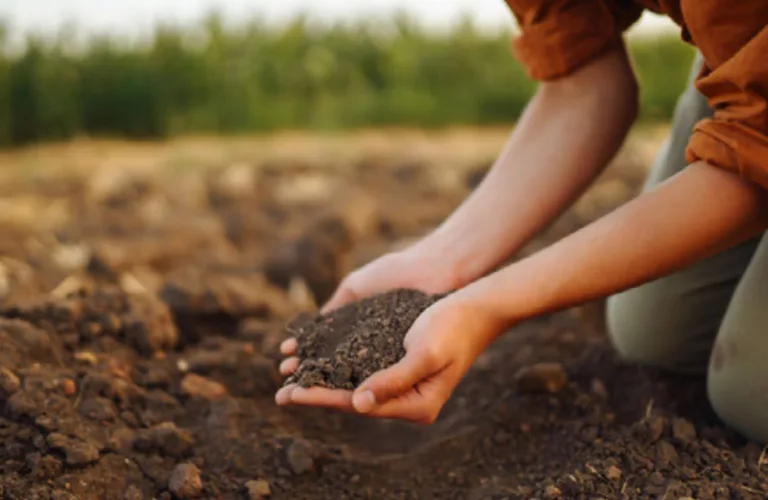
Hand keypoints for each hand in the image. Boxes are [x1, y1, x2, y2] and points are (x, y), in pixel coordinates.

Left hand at [275, 293, 502, 423]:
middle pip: (353, 399)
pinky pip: (363, 370)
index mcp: (417, 405)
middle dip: (317, 394)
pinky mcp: (400, 365)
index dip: (322, 399)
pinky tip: (318, 362)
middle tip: (280, 394)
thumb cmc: (453, 327)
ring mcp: (404, 384)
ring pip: (355, 386)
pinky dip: (338, 367)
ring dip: (324, 381)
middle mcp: (408, 400)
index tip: (291, 395)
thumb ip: (393, 380)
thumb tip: (357, 403)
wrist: (475, 305)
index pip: (359, 404)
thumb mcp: (424, 353)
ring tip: (292, 379)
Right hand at [278, 242, 461, 376]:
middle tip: (285, 381)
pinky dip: (355, 381)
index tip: (284, 359)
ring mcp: (387, 353)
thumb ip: (336, 306)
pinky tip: (336, 386)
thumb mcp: (358, 286)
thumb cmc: (397, 272)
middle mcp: (371, 343)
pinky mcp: (404, 360)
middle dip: (309, 373)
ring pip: (351, 374)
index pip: (324, 346)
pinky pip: (375, 374)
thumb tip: (312, 329)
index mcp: (357, 325)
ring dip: (325, 382)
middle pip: (334, 364)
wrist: (437, 270)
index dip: (305, 354)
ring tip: (301, 387)